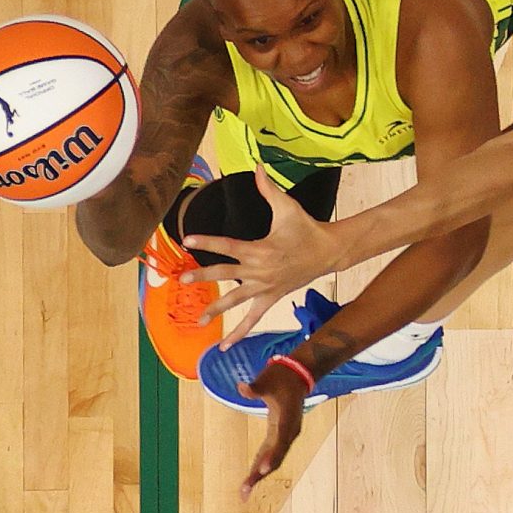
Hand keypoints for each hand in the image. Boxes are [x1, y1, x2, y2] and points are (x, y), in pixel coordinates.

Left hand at [186, 168, 344, 346]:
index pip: (228, 245)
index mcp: (260, 249)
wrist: (328, 252)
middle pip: (225, 274)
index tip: (188, 240)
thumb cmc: (307, 228)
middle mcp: (259, 271)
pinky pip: (253, 318)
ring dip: (216, 309)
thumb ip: (268, 188)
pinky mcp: (271, 298)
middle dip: (203, 277)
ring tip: (198, 320)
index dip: (207, 241)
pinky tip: (225, 346)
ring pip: (235, 300)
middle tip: (183, 280)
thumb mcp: (288, 207)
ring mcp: (264, 287)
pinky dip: (239, 333)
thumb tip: (257, 166)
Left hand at [238, 361, 308, 498]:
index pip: (279, 441)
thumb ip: (255, 388)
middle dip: (259, 475)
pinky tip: (251, 475)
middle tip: (243, 492)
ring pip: (273, 459)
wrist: (299, 373)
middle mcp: (289, 431)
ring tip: (244, 491)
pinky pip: (271, 454)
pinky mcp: (281, 434)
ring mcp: (286, 434)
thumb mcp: (267, 380)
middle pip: (275, 458)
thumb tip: (241, 388)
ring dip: (259, 475)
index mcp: (287, 420)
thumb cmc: (281, 376)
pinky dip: (261, 465)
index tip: (261, 471)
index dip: (271, 457)